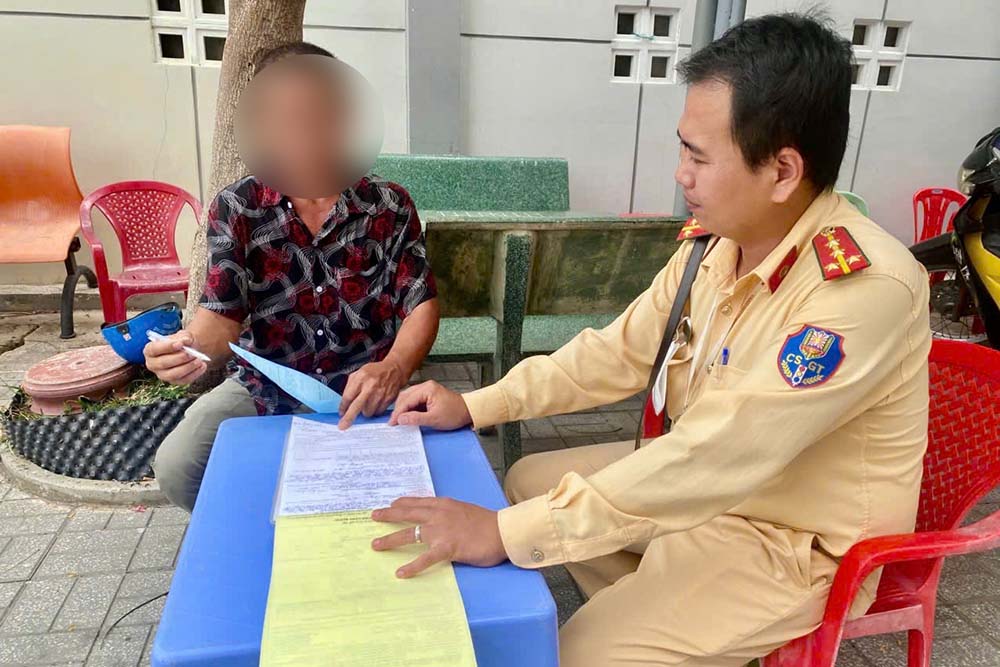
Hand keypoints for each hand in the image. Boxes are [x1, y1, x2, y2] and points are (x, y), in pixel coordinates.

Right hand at [143, 330, 206, 384]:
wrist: (188, 350)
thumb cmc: (180, 342)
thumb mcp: (181, 335)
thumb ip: (183, 337)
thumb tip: (187, 341)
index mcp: (150, 351)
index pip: (154, 349)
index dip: (166, 347)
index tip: (180, 344)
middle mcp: (153, 364)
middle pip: (163, 363)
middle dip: (179, 358)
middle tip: (192, 354)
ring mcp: (163, 375)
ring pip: (173, 374)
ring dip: (188, 367)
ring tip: (199, 360)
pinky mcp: (174, 381)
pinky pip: (184, 380)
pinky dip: (195, 373)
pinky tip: (202, 365)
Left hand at [338, 359, 405, 428]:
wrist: (394, 370)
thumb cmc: (375, 372)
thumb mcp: (358, 373)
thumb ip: (350, 387)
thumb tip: (344, 403)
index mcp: (361, 378)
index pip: (348, 396)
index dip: (343, 407)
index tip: (341, 414)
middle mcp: (370, 386)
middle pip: (356, 407)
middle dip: (348, 418)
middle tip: (343, 425)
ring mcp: (380, 394)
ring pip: (368, 412)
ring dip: (365, 411)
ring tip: (368, 403)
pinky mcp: (388, 400)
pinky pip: (378, 412)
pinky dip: (375, 410)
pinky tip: (376, 402)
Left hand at [371, 497, 506, 577]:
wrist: (502, 531)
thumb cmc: (488, 523)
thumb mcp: (465, 510)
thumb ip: (451, 513)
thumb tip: (442, 519)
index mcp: (444, 504)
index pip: (418, 502)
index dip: (402, 503)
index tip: (391, 504)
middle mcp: (439, 514)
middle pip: (407, 513)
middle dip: (388, 515)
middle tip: (373, 516)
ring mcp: (441, 530)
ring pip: (410, 534)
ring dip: (391, 539)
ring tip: (376, 545)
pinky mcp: (447, 547)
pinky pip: (425, 558)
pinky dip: (412, 566)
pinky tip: (401, 573)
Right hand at [387, 381, 472, 429]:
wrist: (468, 411)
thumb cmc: (455, 414)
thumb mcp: (434, 419)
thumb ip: (416, 419)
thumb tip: (400, 419)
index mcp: (427, 389)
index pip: (406, 400)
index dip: (398, 413)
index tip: (392, 423)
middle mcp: (425, 386)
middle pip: (405, 397)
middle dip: (398, 410)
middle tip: (393, 423)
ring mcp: (427, 389)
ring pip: (408, 398)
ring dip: (403, 409)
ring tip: (399, 420)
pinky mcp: (428, 394)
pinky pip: (414, 400)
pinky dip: (409, 408)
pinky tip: (407, 416)